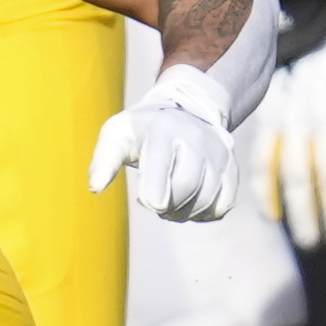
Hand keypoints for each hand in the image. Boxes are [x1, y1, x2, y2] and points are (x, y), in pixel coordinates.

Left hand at [88, 64, 237, 220]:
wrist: (185, 112)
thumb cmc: (143, 130)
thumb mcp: (117, 134)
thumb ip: (104, 160)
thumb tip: (95, 187)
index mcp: (163, 131)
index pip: (162, 167)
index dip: (154, 195)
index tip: (149, 202)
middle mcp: (196, 140)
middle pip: (185, 188)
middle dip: (166, 205)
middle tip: (154, 201)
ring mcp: (217, 155)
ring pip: (206, 200)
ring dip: (184, 212)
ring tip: (170, 201)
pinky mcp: (230, 169)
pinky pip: (222, 205)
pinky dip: (204, 213)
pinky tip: (191, 202)